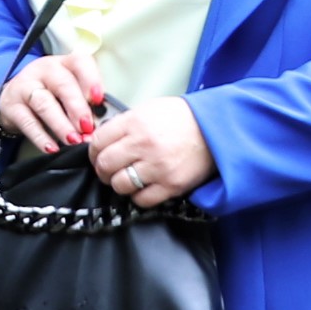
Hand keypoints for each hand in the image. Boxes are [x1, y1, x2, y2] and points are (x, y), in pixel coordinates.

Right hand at [0, 49, 105, 154]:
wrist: (13, 98)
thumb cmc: (51, 94)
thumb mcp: (69, 89)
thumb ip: (86, 101)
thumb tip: (102, 123)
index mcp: (65, 63)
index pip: (79, 63)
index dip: (91, 79)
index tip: (99, 99)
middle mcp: (44, 70)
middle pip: (63, 85)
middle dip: (77, 108)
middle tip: (88, 127)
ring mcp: (25, 86)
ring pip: (44, 103)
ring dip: (61, 124)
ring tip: (74, 140)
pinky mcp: (12, 106)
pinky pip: (27, 122)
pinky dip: (41, 137)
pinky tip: (52, 148)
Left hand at [88, 95, 214, 207]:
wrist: (217, 129)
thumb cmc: (183, 119)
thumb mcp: (148, 110)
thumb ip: (124, 125)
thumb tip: (101, 141)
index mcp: (135, 122)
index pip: (97, 142)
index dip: (93, 151)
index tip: (98, 155)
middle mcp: (143, 144)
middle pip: (104, 165)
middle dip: (102, 170)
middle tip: (109, 170)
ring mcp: (157, 166)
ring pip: (119, 184)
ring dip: (119, 184)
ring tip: (128, 178)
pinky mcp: (171, 185)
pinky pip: (142, 199)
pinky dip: (138, 196)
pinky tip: (144, 186)